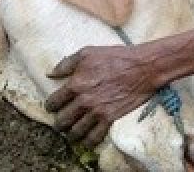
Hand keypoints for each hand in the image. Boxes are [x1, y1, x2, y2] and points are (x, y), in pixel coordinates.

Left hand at [45, 45, 161, 145]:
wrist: (142, 67)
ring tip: (71, 134)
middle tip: (60, 123)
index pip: (54, 102)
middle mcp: (84, 100)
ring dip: (71, 134)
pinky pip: (94, 137)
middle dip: (59, 123)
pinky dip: (88, 141)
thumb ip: (66, 63)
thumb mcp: (88, 52)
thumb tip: (50, 74)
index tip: (52, 108)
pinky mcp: (110, 119)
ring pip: (76, 131)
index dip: (51, 106)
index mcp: (76, 83)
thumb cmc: (116, 57)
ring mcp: (97, 112)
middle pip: (63, 120)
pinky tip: (86, 140)